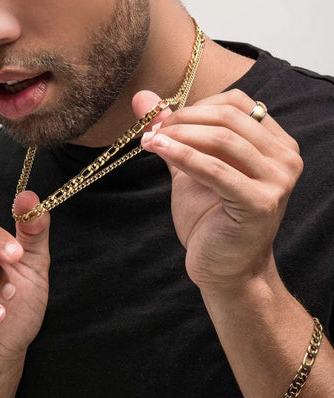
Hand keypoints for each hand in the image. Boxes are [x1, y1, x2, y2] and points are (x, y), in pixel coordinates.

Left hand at [134, 89, 302, 292]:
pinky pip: (217, 170)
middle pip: (228, 118)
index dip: (195, 106)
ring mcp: (278, 180)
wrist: (225, 267)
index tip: (162, 120)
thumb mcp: (191, 168)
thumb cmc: (210, 219)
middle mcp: (284, 157)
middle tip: (152, 130)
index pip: (235, 103)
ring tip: (150, 141)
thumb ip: (173, 134)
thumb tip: (142, 98)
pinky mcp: (261, 203)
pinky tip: (158, 149)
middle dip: (183, 120)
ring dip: (179, 135)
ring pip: (222, 139)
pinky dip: (184, 156)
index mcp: (274, 143)